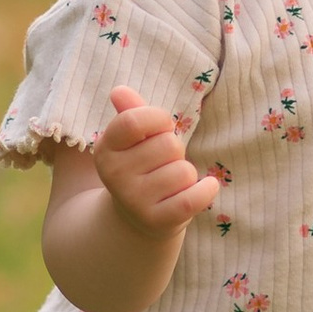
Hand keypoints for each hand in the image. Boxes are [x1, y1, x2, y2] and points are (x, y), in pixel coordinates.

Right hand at [93, 84, 221, 233]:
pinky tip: (206, 186)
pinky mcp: (156, 221)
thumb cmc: (141, 167)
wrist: (136, 217)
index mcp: (106, 149)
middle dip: (176, 150)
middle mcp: (115, 175)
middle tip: (164, 163)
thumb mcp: (132, 140)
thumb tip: (119, 91)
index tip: (162, 126)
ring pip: (184, 171)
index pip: (134, 121)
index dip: (158, 118)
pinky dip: (206, 190)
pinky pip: (193, 199)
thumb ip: (131, 113)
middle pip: (168, 145)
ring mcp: (134, 200)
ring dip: (187, 174)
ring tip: (172, 183)